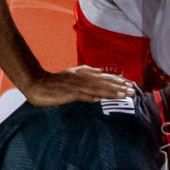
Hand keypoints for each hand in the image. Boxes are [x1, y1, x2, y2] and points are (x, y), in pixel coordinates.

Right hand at [18, 65, 135, 105]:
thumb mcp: (72, 73)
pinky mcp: (70, 93)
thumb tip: (101, 71)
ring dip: (111, 92)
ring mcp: (77, 86)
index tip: (130, 84)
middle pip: (104, 83)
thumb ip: (86, 71)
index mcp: (84, 75)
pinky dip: (93, 96)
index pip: (104, 78)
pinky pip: (84, 95)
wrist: (37, 84)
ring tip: (124, 95)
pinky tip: (103, 98)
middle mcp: (83, 79)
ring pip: (98, 89)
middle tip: (133, 90)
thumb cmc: (55, 81)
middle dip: (119, 87)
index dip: (118, 81)